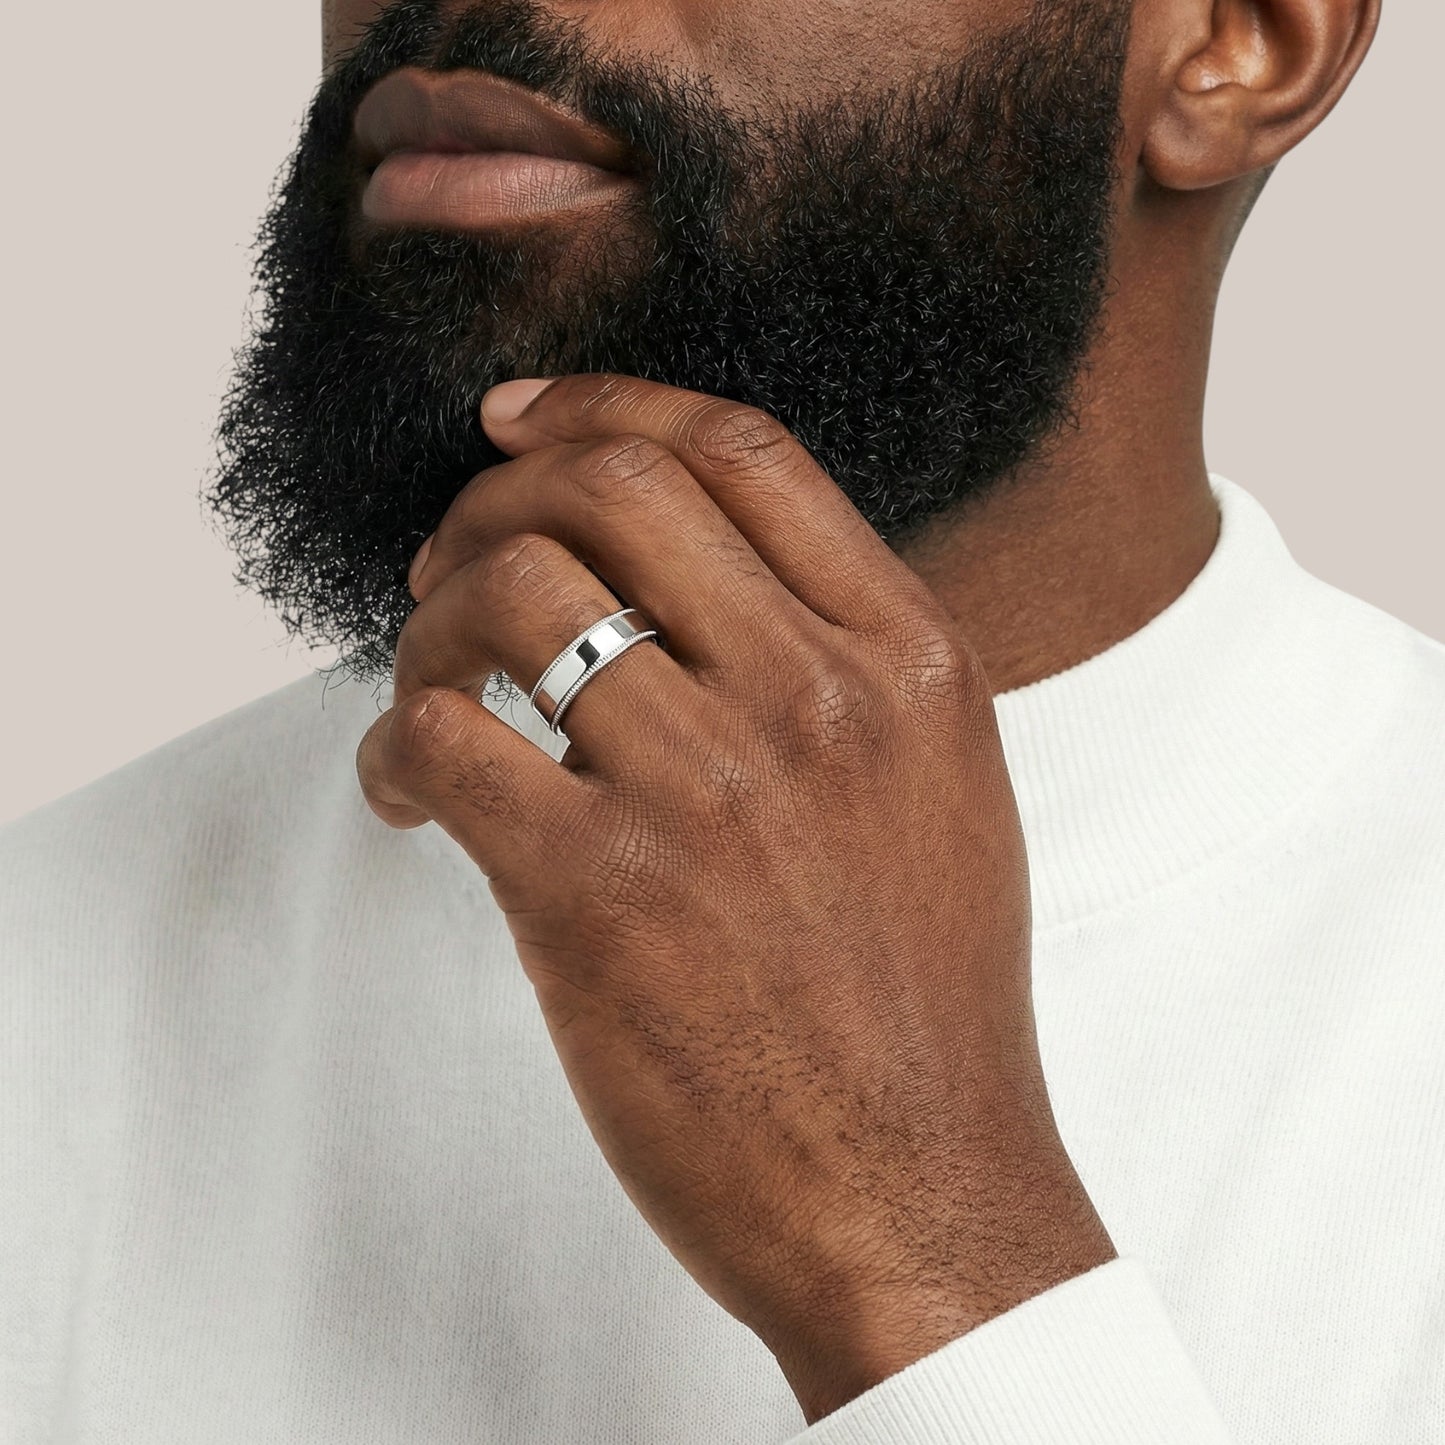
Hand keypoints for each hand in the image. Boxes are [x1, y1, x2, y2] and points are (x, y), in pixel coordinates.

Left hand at [355, 373, 1115, 1423]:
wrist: (924, 1196)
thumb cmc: (924, 1006)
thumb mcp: (943, 794)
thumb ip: (846, 667)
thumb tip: (690, 582)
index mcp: (910, 663)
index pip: (743, 452)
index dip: (609, 406)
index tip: (520, 424)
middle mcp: (818, 700)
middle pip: (612, 488)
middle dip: (494, 497)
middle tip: (445, 562)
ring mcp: (711, 792)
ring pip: (511, 594)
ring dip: (430, 623)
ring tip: (428, 687)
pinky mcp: (601, 897)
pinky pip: (446, 738)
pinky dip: (397, 742)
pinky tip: (413, 794)